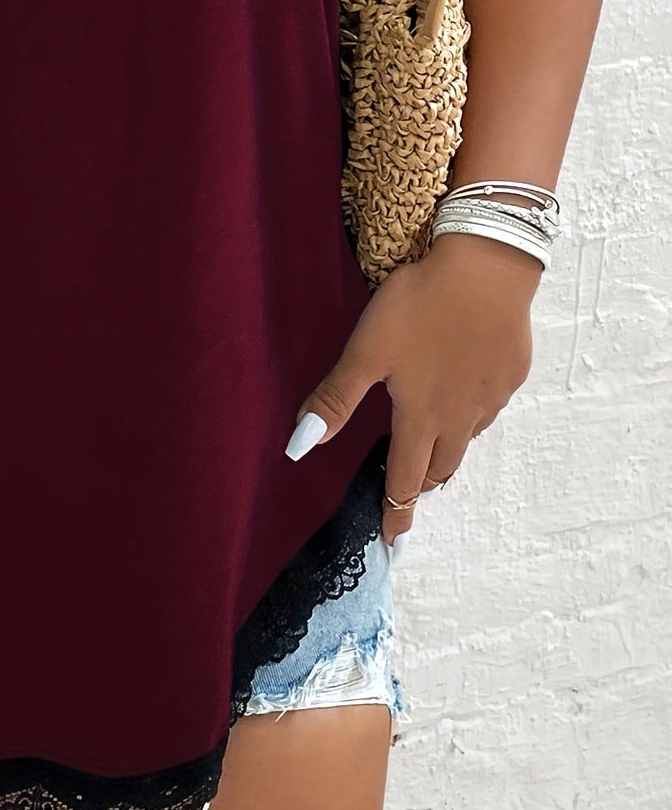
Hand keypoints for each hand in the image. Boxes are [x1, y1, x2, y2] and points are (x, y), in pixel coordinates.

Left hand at [284, 232, 542, 555]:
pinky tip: (464, 399)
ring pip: (468, 439)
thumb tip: (298, 450)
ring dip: (448, 453)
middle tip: (408, 497)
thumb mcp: (366, 351)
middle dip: (422, 487)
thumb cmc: (420, 307)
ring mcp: (491, 395)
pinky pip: (488, 407)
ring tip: (434, 454)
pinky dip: (471, 417)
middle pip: (441, 467)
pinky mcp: (511, 371)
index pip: (405, 479)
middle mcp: (461, 416)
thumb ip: (335, 400)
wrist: (487, 267)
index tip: (393, 542)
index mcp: (421, 416)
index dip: (396, 511)